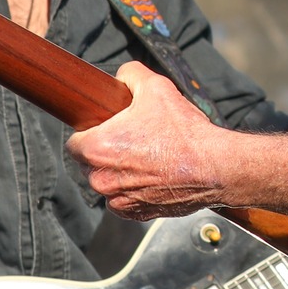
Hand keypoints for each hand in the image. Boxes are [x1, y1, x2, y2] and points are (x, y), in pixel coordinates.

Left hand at [68, 62, 229, 219]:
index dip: (90, 133)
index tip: (106, 130)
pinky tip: (152, 175)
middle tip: (131, 141)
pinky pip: (122, 200)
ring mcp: (117, 199)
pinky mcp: (134, 213)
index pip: (74, 143)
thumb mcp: (156, 87)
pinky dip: (132, 190)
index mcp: (97, 148)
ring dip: (118, 172)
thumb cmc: (184, 132)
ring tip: (146, 158)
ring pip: (106, 182)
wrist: (213, 167)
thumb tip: (122, 76)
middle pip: (89, 164)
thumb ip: (130, 74)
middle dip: (105, 153)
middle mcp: (101, 178)